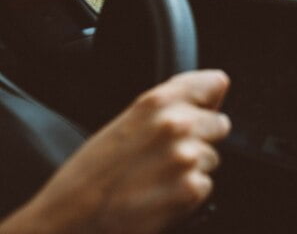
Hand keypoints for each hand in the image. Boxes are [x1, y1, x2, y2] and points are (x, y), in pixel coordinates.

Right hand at [0, 70, 231, 233]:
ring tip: (156, 179)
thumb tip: (217, 88)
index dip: (208, 98)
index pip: (214, 83)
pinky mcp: (192, 189)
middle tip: (166, 156)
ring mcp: (187, 157)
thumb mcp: (126, 122)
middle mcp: (177, 124)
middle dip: (202, 139)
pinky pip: (206, 185)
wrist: (70, 218)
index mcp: (158, 101)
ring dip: (193, 169)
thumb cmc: (91, 172)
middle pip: (220, 124)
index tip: (202, 106)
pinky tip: (159, 196)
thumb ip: (170, 104)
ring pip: (213, 158)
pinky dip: (188, 194)